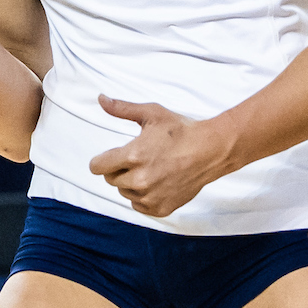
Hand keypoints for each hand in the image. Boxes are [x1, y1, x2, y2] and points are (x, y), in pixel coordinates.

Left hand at [88, 96, 233, 217]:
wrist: (210, 151)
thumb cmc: (181, 131)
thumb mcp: (151, 114)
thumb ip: (122, 109)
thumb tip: (101, 98)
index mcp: (132, 156)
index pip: (97, 167)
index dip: (103, 160)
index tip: (113, 156)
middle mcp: (139, 180)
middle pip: (110, 180)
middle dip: (120, 169)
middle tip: (140, 159)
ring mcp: (150, 197)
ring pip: (125, 192)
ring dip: (132, 183)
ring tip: (152, 169)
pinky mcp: (161, 208)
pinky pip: (139, 205)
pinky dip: (144, 196)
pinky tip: (158, 182)